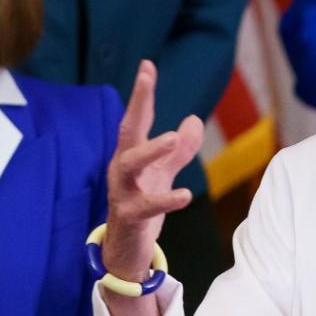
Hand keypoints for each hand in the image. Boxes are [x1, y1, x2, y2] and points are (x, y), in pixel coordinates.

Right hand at [104, 60, 204, 283]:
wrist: (126, 250)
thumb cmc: (141, 207)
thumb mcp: (162, 175)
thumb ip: (178, 150)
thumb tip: (193, 119)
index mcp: (131, 155)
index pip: (137, 118)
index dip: (142, 93)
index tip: (147, 65)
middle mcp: (122, 169)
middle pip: (127, 131)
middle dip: (137, 104)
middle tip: (147, 81)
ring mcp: (122, 192)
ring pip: (130, 165)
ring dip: (150, 151)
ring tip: (170, 139)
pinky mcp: (128, 217)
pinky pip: (145, 206)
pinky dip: (165, 200)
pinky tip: (184, 195)